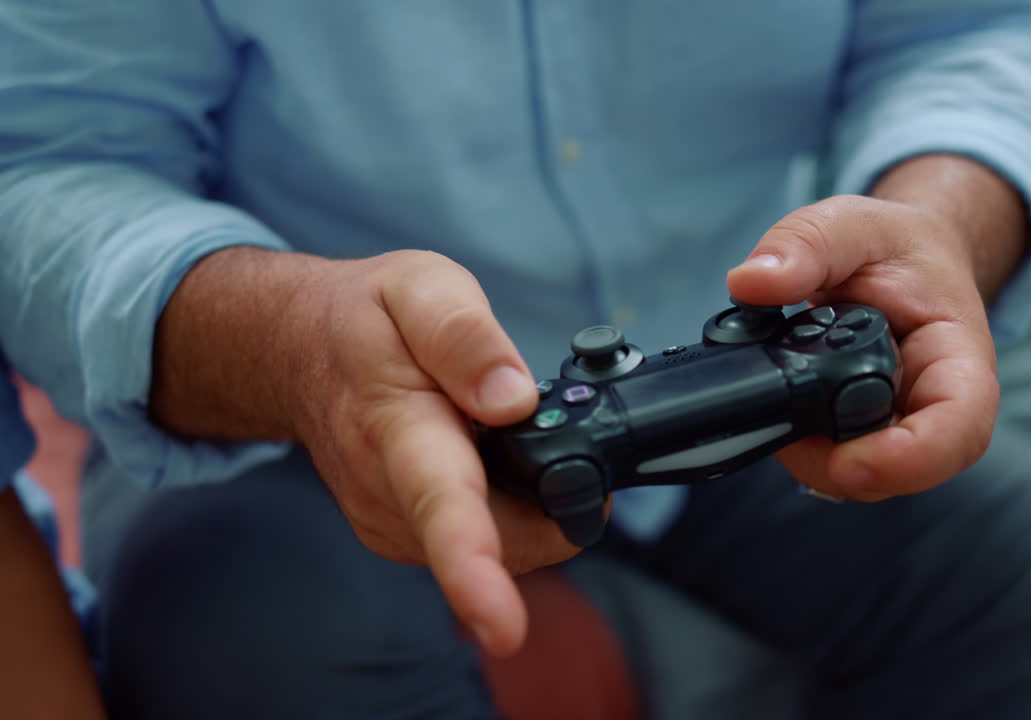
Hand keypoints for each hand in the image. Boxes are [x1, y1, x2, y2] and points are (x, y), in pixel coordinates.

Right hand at [290, 251, 580, 654]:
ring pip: (507, 547)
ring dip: (532, 502)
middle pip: (507, 543)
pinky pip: (489, 540)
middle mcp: (389, 496)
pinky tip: (486, 458)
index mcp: (398, 430)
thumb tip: (515, 399)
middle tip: (555, 428)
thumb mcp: (419, 288)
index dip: (475, 571)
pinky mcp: (402, 537)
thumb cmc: (364, 319)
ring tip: (501, 433)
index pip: (441, 507)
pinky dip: (507, 507)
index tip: (504, 626)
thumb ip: (466, 337)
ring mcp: (392, 524)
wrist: (297, 349)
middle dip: (559, 502)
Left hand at [726, 155, 1027, 500]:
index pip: (961, 427)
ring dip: (807, 452)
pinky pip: (828, 462)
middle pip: (899, 470)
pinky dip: (796, 440)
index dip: (912, 459)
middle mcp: (933, 406)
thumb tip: (751, 283)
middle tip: (779, 417)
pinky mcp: (858, 438)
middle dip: (834, 462)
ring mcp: (895, 429)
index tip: (851, 460)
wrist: (900, 261)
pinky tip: (779, 400)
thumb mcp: (852, 222)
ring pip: (856, 477)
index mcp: (957, 357)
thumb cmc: (892, 246)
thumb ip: (806, 244)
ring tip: (778, 391)